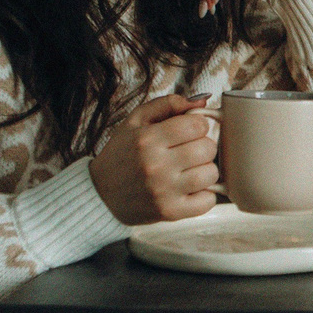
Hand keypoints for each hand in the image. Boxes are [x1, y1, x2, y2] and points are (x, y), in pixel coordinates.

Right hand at [90, 94, 219, 222]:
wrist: (100, 194)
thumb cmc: (122, 155)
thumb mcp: (135, 121)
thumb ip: (168, 104)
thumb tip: (202, 101)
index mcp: (148, 139)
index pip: (197, 125)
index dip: (197, 126)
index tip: (189, 131)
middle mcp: (156, 165)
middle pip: (208, 148)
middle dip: (202, 147)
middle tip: (188, 152)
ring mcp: (164, 191)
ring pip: (211, 173)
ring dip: (204, 170)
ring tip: (188, 170)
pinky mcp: (170, 212)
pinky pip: (208, 201)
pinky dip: (204, 195)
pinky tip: (189, 189)